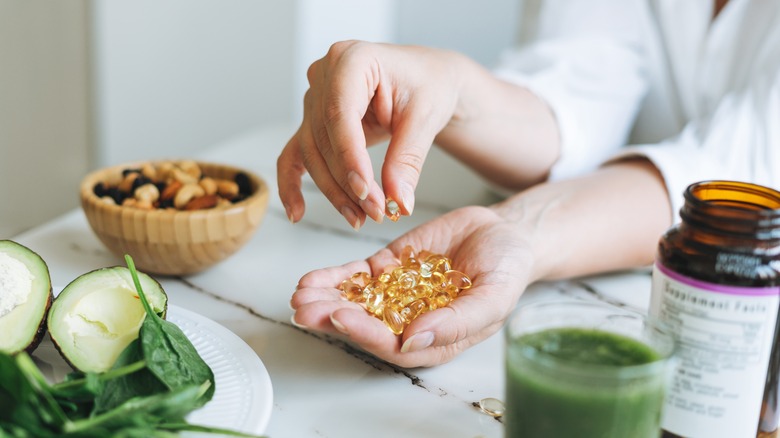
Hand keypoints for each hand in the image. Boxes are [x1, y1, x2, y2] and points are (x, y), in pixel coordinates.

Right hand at [277, 40, 466, 228]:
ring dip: (334, 190)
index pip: (340, 114)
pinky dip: (292, 183)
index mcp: (352, 59)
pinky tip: (298, 212)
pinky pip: (295, 154)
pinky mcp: (313, 121)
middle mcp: (324, 74)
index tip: (366, 191)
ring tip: (360, 217)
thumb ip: (407, 159)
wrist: (428, 81)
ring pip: (312, 153)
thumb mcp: (426, 118)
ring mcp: (315, 98)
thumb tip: (398, 201)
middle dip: (348, 182)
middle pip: (324, 138)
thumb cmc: (429, 85)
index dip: (349, 157)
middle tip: (376, 212)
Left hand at [289, 205, 532, 367]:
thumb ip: (456, 322)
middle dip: (332, 318)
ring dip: (325, 299)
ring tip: (300, 295)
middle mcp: (410, 321)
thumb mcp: (493, 297)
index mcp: (434, 338)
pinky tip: (311, 279)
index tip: (341, 318)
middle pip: (365, 325)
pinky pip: (357, 276)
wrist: (505, 233)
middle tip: (305, 310)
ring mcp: (397, 293)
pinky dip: (334, 277)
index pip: (393, 345)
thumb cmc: (508, 270)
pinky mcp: (389, 268)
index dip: (365, 334)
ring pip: (355, 301)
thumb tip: (414, 342)